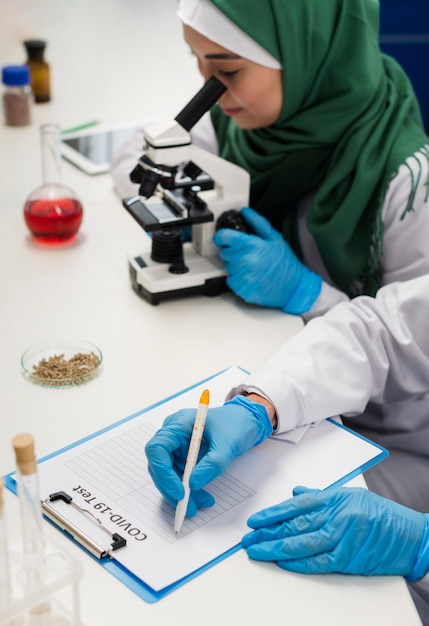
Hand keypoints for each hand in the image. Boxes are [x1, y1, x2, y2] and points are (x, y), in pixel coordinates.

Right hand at [145, 395, 271, 516]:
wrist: (246, 422)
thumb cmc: (236, 425)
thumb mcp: (227, 445)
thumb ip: (211, 464)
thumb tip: (193, 484)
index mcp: (179, 424)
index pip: (158, 448)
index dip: (163, 472)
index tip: (179, 491)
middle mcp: (173, 435)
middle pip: (159, 465)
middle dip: (171, 488)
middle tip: (186, 507)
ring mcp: (177, 447)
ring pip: (169, 475)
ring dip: (181, 494)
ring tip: (197, 506)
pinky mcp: (184, 458)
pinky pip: (180, 477)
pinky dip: (189, 491)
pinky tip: (202, 499)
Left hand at [213, 207, 321, 313]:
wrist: (293, 287)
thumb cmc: (285, 263)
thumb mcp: (275, 238)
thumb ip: (258, 223)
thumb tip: (245, 212)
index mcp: (251, 245)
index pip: (225, 237)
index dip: (221, 236)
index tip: (222, 238)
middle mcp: (245, 261)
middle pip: (224, 252)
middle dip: (233, 252)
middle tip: (248, 254)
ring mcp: (242, 276)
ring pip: (227, 266)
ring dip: (235, 265)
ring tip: (252, 266)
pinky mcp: (241, 288)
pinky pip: (231, 280)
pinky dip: (237, 278)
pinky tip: (251, 276)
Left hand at [242, 486, 428, 579]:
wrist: (410, 535)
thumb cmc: (381, 514)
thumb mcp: (350, 496)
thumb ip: (320, 496)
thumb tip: (295, 494)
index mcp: (333, 498)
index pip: (295, 506)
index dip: (272, 514)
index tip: (255, 520)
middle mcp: (335, 516)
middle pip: (293, 525)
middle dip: (267, 532)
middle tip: (248, 538)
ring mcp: (341, 538)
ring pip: (301, 543)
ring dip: (275, 548)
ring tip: (256, 550)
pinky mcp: (348, 558)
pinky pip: (318, 561)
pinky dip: (299, 563)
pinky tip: (282, 563)